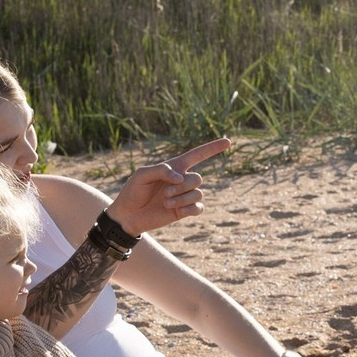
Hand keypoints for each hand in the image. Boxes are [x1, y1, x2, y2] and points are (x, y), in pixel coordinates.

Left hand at [106, 138, 230, 236]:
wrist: (128, 215)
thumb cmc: (133, 191)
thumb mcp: (141, 175)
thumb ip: (161, 170)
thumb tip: (180, 177)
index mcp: (174, 167)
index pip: (197, 155)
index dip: (213, 148)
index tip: (228, 141)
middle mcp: (182, 180)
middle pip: (197, 178)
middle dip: (182, 186)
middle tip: (164, 193)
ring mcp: (184, 196)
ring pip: (198, 193)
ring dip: (182, 198)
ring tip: (165, 202)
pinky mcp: (184, 211)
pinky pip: (198, 208)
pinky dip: (189, 209)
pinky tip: (177, 211)